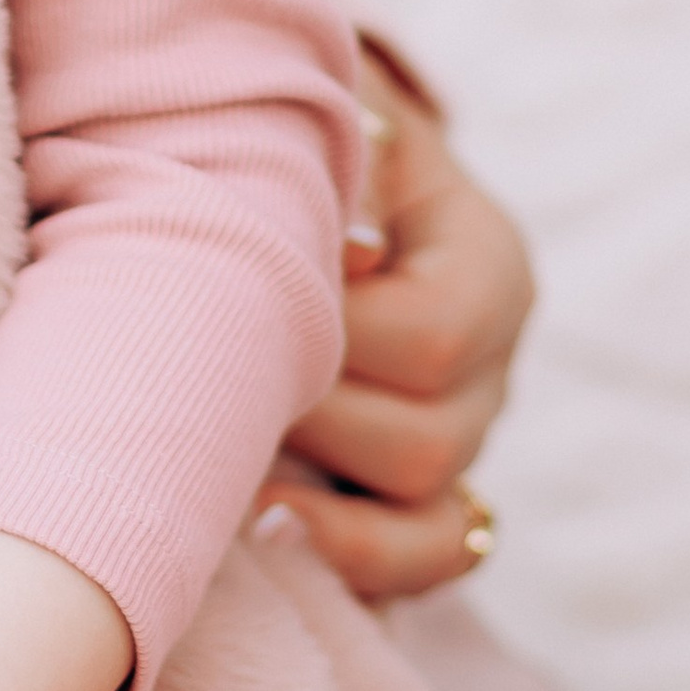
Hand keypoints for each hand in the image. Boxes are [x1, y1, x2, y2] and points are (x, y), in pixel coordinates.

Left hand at [261, 43, 530, 600]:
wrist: (280, 179)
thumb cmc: (288, 142)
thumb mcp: (320, 122)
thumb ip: (334, 161)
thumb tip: (338, 251)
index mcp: (483, 261)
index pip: (433, 336)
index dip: (334, 332)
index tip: (242, 286)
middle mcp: (489, 365)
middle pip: (427, 439)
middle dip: (304, 415)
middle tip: (200, 374)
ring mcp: (456, 441)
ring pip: (423, 517)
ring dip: (309, 484)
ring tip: (211, 446)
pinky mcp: (413, 500)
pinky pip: (418, 568)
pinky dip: (343, 560)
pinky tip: (255, 531)